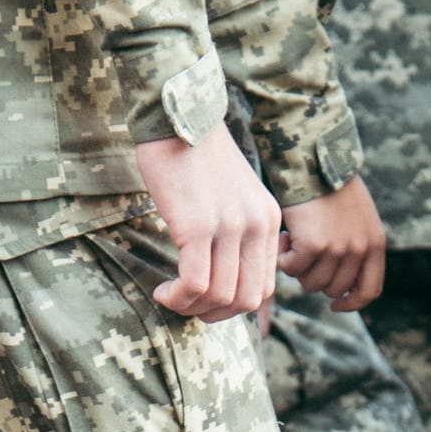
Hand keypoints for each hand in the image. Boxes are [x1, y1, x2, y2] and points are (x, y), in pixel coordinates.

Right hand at [135, 123, 283, 321]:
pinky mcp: (197, 226)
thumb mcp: (233, 194)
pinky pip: (194, 283)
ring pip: (220, 296)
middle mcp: (255, 225)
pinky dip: (177, 297)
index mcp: (268, 220)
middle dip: (214, 315)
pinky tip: (162, 290)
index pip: (264, 287)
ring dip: (192, 307)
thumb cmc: (197, 156)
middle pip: (246, 299)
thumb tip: (224, 271)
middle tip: (188, 305)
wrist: (178, 117)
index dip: (234, 306)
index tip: (207, 301)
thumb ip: (239, 229)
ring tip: (170, 296)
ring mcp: (228, 227)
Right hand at [277, 177, 385, 310]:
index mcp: (375, 243)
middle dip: (315, 277)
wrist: (311, 158)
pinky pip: (292, 269)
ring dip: (297, 267)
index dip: (352, 304)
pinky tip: (282, 237)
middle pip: (334, 289)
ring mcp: (338, 249)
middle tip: (303, 253)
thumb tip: (338, 289)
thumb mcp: (357, 218)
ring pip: (311, 283)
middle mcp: (360, 248)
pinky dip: (282, 257)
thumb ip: (355, 248)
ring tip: (293, 241)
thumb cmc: (328, 186)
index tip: (335, 305)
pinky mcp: (313, 245)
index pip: (369, 290)